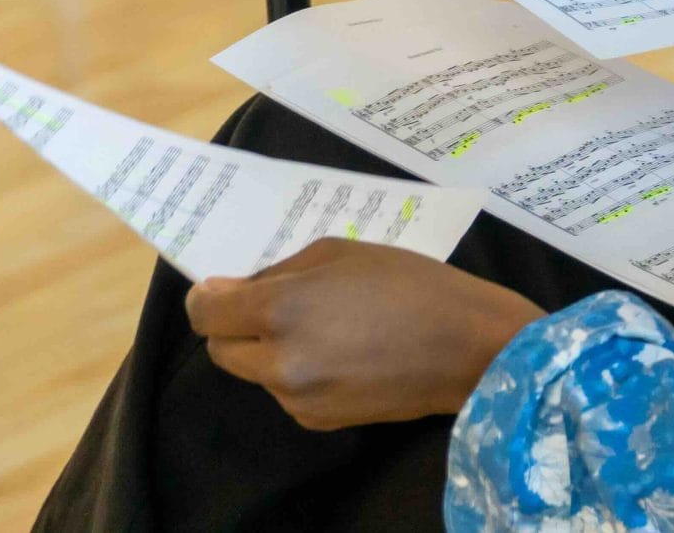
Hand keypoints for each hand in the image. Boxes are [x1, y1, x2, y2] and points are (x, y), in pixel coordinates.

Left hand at [185, 238, 543, 429]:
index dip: (207, 297)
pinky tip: (343, 354)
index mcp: (281, 309)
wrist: (467, 347)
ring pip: (255, 371)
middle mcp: (278, 361)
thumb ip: (281, 269)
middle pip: (220, 350)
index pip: (206, 314)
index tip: (223, 287)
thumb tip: (235, 288)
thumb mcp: (342, 251)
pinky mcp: (318, 421)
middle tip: (277, 304)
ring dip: (270, 348)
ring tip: (326, 327)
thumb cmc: (411, 283)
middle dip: (236, 325)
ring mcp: (297, 398)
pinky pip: (287, 391)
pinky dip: (299, 372)